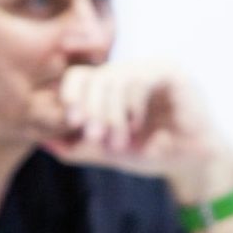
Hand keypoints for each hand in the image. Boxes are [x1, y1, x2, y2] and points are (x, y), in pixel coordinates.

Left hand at [46, 62, 232, 203]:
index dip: (71, 96)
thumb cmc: (152, 154)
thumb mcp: (108, 152)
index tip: (72, 124)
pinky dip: (132, 105)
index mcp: (113, 85)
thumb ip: (77, 146)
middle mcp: (130, 71)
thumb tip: (42, 140)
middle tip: (94, 136)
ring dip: (111, 113)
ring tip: (118, 141)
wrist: (191, 164)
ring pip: (114, 77)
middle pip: (95, 75)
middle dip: (90, 109)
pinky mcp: (171, 71)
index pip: (81, 76)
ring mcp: (151, 67)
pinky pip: (139, 79)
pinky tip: (138, 125)